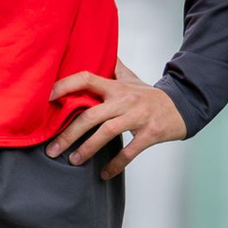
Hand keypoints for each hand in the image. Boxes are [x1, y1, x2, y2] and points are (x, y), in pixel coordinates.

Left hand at [45, 59, 186, 178]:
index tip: (46, 98)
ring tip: (73, 161)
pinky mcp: (150, 132)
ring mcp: (137, 116)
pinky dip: (115, 164)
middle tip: (53, 149)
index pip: (86, 79)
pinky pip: (130, 151)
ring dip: (87, 148)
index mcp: (116, 86)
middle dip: (69, 133)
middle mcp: (124, 99)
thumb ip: (114, 68)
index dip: (64, 86)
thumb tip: (103, 53)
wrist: (182, 106)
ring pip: (107, 132)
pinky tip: (104, 174)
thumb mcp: (131, 78)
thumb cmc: (150, 95)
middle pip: (91, 115)